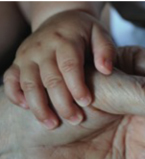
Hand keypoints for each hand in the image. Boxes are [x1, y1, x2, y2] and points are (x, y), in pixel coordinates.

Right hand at [3, 10, 114, 128]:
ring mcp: (27, 55)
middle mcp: (43, 47)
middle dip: (62, 103)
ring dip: (40, 107)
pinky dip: (15, 95)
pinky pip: (10, 80)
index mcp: (65, 40)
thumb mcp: (100, 34)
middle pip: (50, 79)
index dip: (77, 86)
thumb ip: (105, 50)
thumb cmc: (84, 32)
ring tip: (52, 125)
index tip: (86, 102)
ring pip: (29, 83)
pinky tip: (27, 108)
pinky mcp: (18, 62)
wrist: (59, 19)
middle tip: (76, 120)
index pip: (69, 65)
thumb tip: (106, 70)